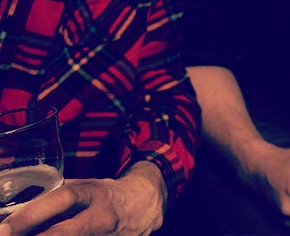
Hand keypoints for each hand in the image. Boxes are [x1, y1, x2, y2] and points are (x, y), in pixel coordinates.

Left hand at [0, 161, 164, 234]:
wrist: (145, 206)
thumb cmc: (105, 196)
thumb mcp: (85, 187)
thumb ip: (55, 197)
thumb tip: (16, 208)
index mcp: (94, 194)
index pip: (63, 199)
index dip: (32, 214)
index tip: (5, 228)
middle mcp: (101, 218)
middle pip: (63, 234)